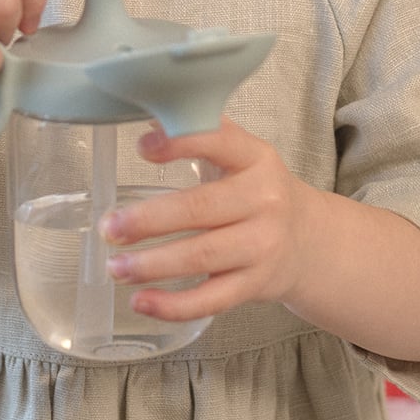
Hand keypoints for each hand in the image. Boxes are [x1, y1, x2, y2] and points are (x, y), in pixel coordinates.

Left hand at [102, 117, 322, 321]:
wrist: (310, 241)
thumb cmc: (257, 192)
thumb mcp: (240, 156)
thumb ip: (200, 135)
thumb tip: (147, 114)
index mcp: (255, 159)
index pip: (220, 142)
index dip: (181, 143)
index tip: (142, 148)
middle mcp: (263, 201)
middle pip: (202, 209)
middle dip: (149, 220)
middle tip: (109, 227)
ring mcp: (262, 246)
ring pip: (204, 256)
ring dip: (153, 264)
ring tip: (115, 266)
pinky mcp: (255, 285)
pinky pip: (212, 299)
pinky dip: (174, 305)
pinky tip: (142, 301)